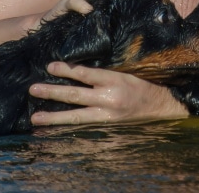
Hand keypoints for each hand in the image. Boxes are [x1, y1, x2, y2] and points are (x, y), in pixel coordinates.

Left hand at [29, 62, 187, 125]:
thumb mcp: (127, 71)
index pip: (85, 74)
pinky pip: (85, 130)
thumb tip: (80, 66)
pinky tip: (54, 132)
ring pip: (76, 117)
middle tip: (33, 89)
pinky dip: (68, 131)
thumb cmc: (145, 84)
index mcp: (115, 80)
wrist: (164, 106)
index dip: (66, 70)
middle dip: (52, 92)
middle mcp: (109, 98)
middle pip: (75, 95)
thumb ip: (106, 71)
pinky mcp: (109, 128)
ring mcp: (108, 116)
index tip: (50, 66)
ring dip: (54, 117)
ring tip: (35, 117)